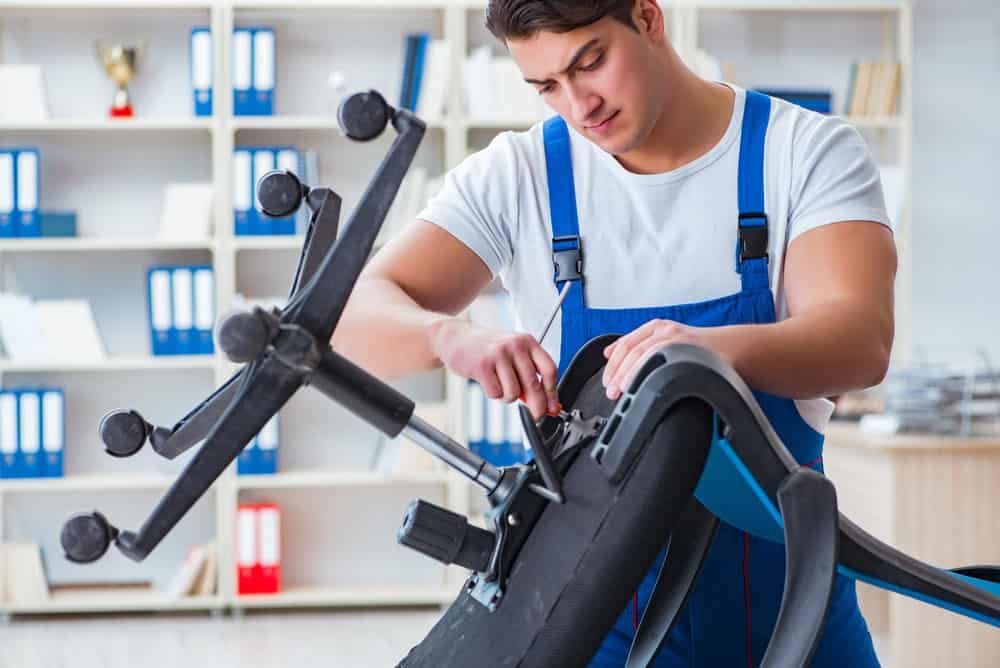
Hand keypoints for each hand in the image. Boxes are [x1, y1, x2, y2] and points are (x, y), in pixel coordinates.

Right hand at [430, 318, 559, 420]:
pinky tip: (487, 382)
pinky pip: (495, 393)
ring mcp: (498, 354)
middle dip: (537, 406)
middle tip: (536, 416)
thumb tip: (545, 402)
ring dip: (507, 397)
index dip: (552, 393)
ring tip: (499, 385)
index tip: (553, 407)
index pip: (549, 369)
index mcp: (527, 341)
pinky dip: (493, 393)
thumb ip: (528, 374)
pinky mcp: (482, 365)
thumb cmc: (486, 347)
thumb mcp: (512, 354)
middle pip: (534, 385)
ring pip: (513, 392)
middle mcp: (515, 345)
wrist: (455, 337)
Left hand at [602, 319, 700, 399]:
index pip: (625, 344)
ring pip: (643, 355)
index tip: (606, 380)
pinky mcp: (686, 349)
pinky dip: (647, 373)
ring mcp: (675, 339)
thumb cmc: (697, 349)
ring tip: (621, 391)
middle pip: (631, 351)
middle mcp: (664, 331)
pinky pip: (661, 361)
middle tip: (611, 391)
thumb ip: (640, 347)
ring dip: (629, 375)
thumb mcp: (666, 341)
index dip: (612, 364)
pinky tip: (641, 385)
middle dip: (617, 373)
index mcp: (655, 328)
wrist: (728, 347)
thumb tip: (611, 355)